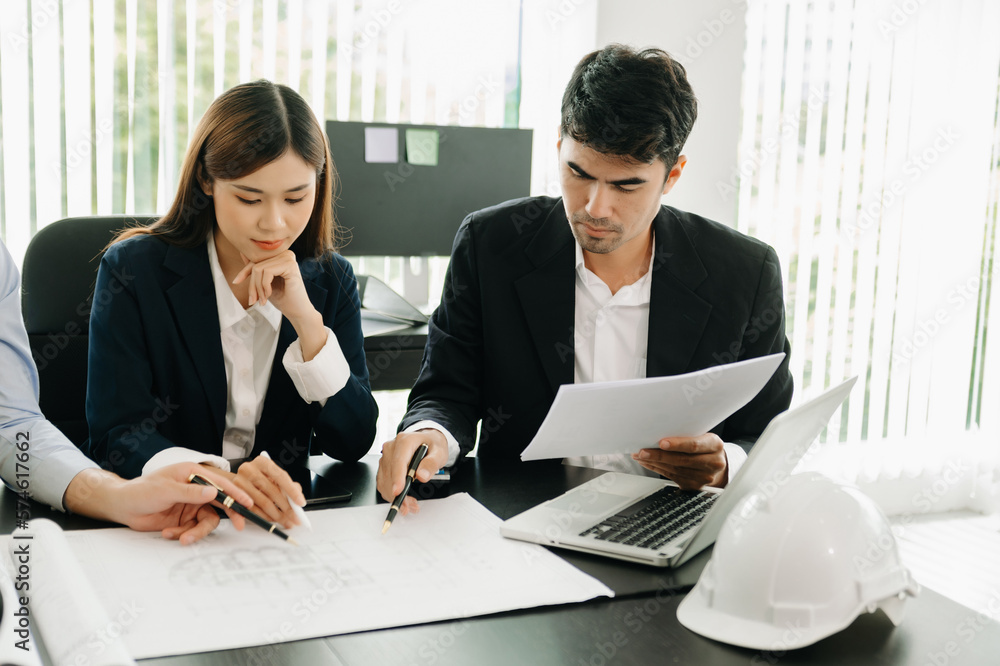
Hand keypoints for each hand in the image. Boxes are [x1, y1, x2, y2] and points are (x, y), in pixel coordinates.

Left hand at [64, 463, 255, 544]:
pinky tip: (168, 533)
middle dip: (229, 514)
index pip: (220, 483)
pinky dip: (182, 534)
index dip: (236, 493)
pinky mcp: (185, 519)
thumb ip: (191, 492)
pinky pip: (193, 529)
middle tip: (238, 525)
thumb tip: (214, 493)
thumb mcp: (166, 490)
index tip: (247, 504)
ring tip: (182, 538)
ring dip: (196, 531)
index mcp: (194, 474)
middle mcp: (196, 489)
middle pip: (220, 502)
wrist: (123, 507)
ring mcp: (191, 505)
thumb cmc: (141, 491)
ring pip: (207, 520)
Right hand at [227, 454, 306, 528]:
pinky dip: (265, 517)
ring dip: (277, 515)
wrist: (234, 483)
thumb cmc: (258, 480)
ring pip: (263, 502)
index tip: (301, 502)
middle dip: (287, 508)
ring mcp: (239, 483)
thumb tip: (298, 499)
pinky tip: (273, 520)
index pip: (281, 476)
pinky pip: (253, 510)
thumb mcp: (273, 478)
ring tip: (286, 521)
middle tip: (295, 517)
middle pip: (272, 491)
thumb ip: (288, 486)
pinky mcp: (233, 496)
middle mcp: (249, 470)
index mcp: (262, 462)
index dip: (292, 491)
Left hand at [233, 250, 326, 359]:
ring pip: (259, 268)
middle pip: (256, 264)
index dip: (244, 272)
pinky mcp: (290, 265)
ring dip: (257, 287)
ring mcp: (288, 257)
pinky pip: (267, 272)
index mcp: (279, 255)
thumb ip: (255, 267)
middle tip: (253, 300)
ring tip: (262, 300)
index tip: (236, 282)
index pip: (255, 259)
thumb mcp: (263, 282)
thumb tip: (242, 252)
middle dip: (251, 284)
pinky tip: (269, 295)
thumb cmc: (282, 298)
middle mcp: (285, 253)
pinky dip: (264, 286)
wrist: (297, 311)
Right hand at [376, 430, 449, 516]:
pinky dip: (391, 494)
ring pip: (385, 481)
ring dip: (395, 496)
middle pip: (390, 474)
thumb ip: (432, 463)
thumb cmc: (432, 445)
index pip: (398, 461)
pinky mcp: (383, 466)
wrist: (427, 441)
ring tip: (410, 504)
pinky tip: (403, 498)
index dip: (397, 478)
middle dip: (399, 493)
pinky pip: (383, 483)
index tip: (398, 492)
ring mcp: (385, 457)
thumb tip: (422, 475)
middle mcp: (392, 448)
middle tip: (411, 506)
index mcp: (405, 441)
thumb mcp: (439, 452)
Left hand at [631, 433, 728, 489]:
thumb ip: (687, 435)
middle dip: (659, 455)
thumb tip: (660, 431)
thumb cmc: (705, 447)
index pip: (695, 445)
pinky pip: (672, 477)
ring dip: (655, 463)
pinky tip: (648, 463)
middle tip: (643, 451)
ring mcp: (704, 477)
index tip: (662, 443)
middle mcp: (713, 462)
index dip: (677, 444)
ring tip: (641, 456)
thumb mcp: (703, 436)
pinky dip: (657, 469)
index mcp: (715, 445)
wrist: (717, 464)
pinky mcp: (695, 486)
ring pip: (675, 470)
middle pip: (682, 460)